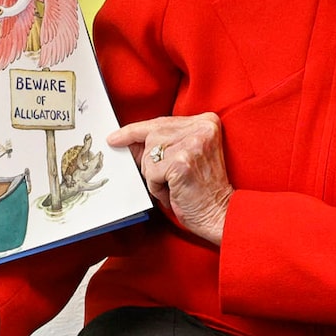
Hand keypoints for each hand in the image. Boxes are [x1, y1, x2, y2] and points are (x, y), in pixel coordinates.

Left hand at [107, 111, 229, 245]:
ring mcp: (193, 143)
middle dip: (148, 159)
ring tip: (173, 186)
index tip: (115, 137)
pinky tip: (173, 192)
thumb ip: (162, 144)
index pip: (162, 121)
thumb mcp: (185, 158)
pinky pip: (152, 171)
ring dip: (154, 175)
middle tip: (160, 177)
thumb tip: (126, 140)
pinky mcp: (182, 162)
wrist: (220, 214)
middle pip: (153, 135)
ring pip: (150, 153)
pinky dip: (156, 186)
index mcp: (206, 122)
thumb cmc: (202, 190)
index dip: (135, 131)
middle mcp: (202, 128)